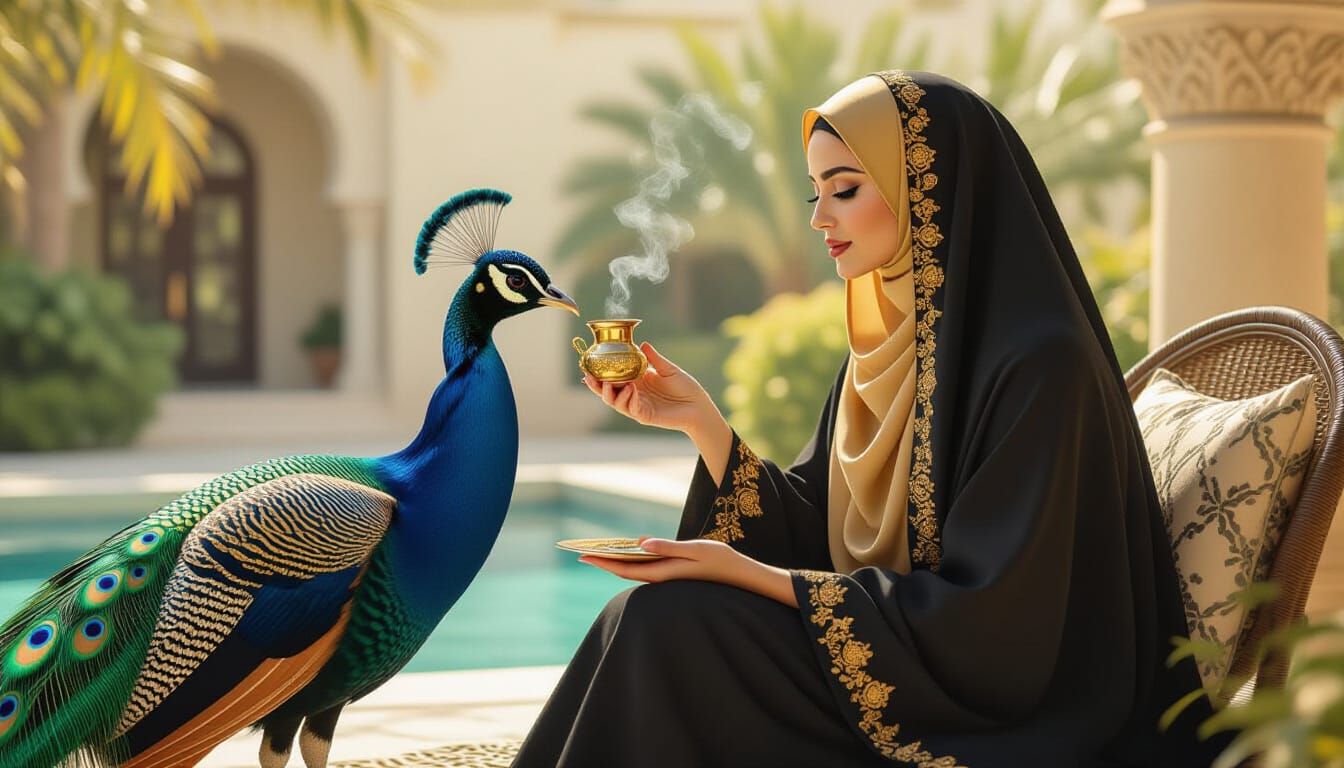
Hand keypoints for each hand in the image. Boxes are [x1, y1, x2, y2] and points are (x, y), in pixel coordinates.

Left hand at [578, 537, 797, 606]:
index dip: (603, 562)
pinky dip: (632, 560)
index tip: (582, 556)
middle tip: (581, 553)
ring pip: (635, 570)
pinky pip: (646, 568)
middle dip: (603, 562)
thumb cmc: (721, 560)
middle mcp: (663, 577)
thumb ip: (669, 546)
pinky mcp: (674, 573)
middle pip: (625, 570)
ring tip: (598, 552)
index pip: (625, 568)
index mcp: (664, 572)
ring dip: (616, 561)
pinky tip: (626, 553)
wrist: (742, 575)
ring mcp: (668, 576)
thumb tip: (641, 544)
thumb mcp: (696, 548)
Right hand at [584, 342, 714, 434]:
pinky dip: (629, 399)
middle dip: (597, 386)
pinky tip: (631, 390)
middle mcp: (634, 394)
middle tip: (589, 378)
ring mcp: (638, 406)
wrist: (698, 405)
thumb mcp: (668, 369)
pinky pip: (632, 409)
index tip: (587, 366)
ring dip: (610, 394)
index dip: (599, 374)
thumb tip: (642, 344)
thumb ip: (653, 359)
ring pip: (616, 403)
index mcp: (636, 381)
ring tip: (608, 383)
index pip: (613, 378)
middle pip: (608, 393)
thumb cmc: (685, 387)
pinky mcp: (645, 416)